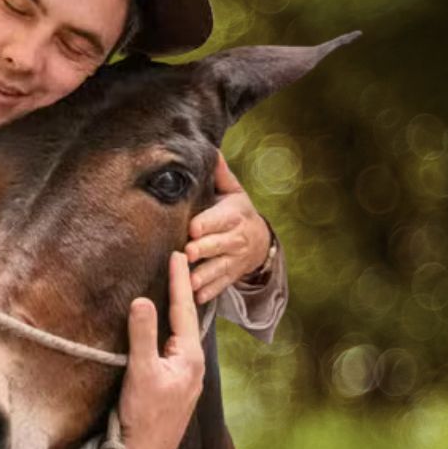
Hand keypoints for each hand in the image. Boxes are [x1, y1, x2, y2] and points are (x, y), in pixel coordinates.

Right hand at [117, 251, 204, 448]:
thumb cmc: (144, 418)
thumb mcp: (141, 372)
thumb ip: (142, 335)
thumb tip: (142, 300)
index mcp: (189, 358)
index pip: (184, 310)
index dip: (179, 281)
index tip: (177, 255)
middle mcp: (192, 366)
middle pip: (187, 320)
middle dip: (182, 293)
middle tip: (177, 264)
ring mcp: (184, 379)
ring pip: (181, 336)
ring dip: (176, 313)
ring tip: (171, 290)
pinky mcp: (173, 388)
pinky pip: (172, 349)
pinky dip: (168, 332)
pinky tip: (161, 331)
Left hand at [184, 152, 270, 304]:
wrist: (260, 242)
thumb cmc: (237, 212)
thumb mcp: (233, 192)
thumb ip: (219, 174)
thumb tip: (209, 149)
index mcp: (233, 215)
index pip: (218, 219)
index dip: (206, 224)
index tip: (192, 228)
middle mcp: (235, 238)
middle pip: (218, 245)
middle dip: (204, 249)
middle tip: (187, 253)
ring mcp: (233, 260)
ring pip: (218, 269)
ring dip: (203, 276)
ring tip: (188, 282)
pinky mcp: (229, 276)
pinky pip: (219, 286)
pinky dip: (208, 293)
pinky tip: (195, 299)